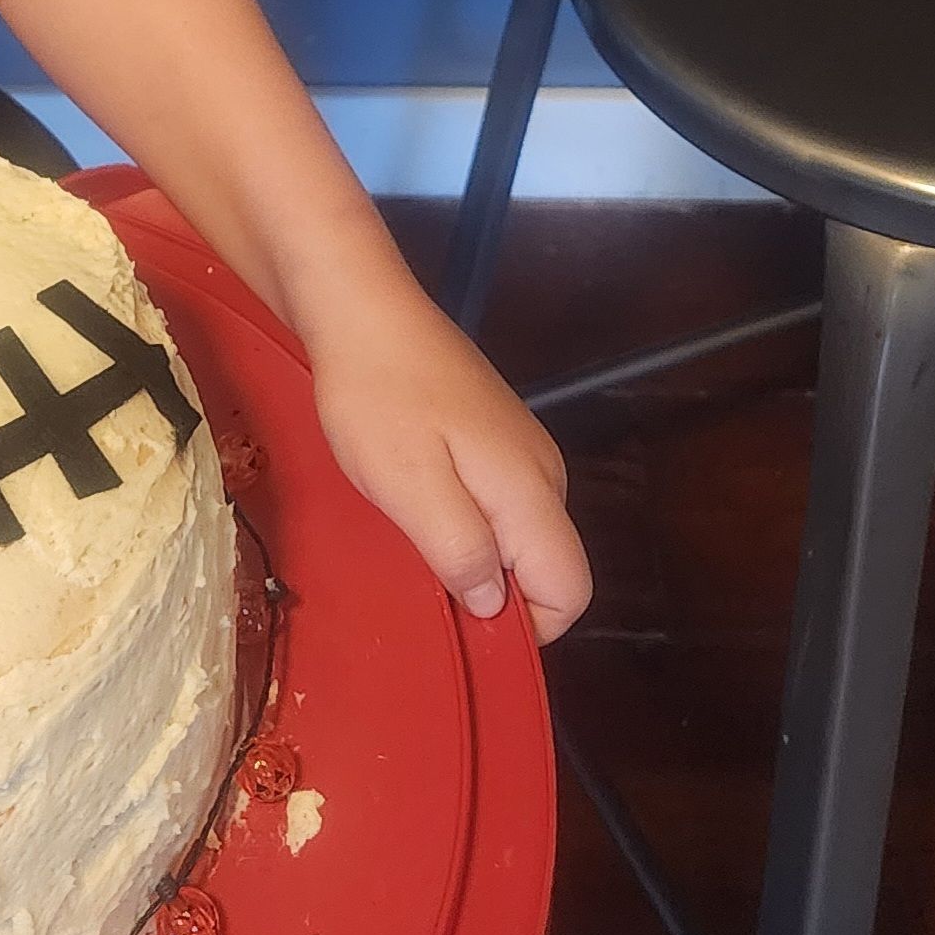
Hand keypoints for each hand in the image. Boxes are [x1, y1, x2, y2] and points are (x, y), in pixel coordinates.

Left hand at [307, 310, 590, 641]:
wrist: (362, 309)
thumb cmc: (378, 397)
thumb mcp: (408, 485)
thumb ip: (461, 550)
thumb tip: (495, 605)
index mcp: (532, 492)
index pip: (571, 590)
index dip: (523, 625)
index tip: (458, 617)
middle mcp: (544, 473)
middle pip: (546, 567)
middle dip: (492, 590)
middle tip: (419, 571)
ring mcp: (522, 450)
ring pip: (519, 537)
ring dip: (472, 553)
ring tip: (408, 528)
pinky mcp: (494, 435)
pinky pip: (497, 504)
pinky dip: (463, 518)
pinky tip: (414, 496)